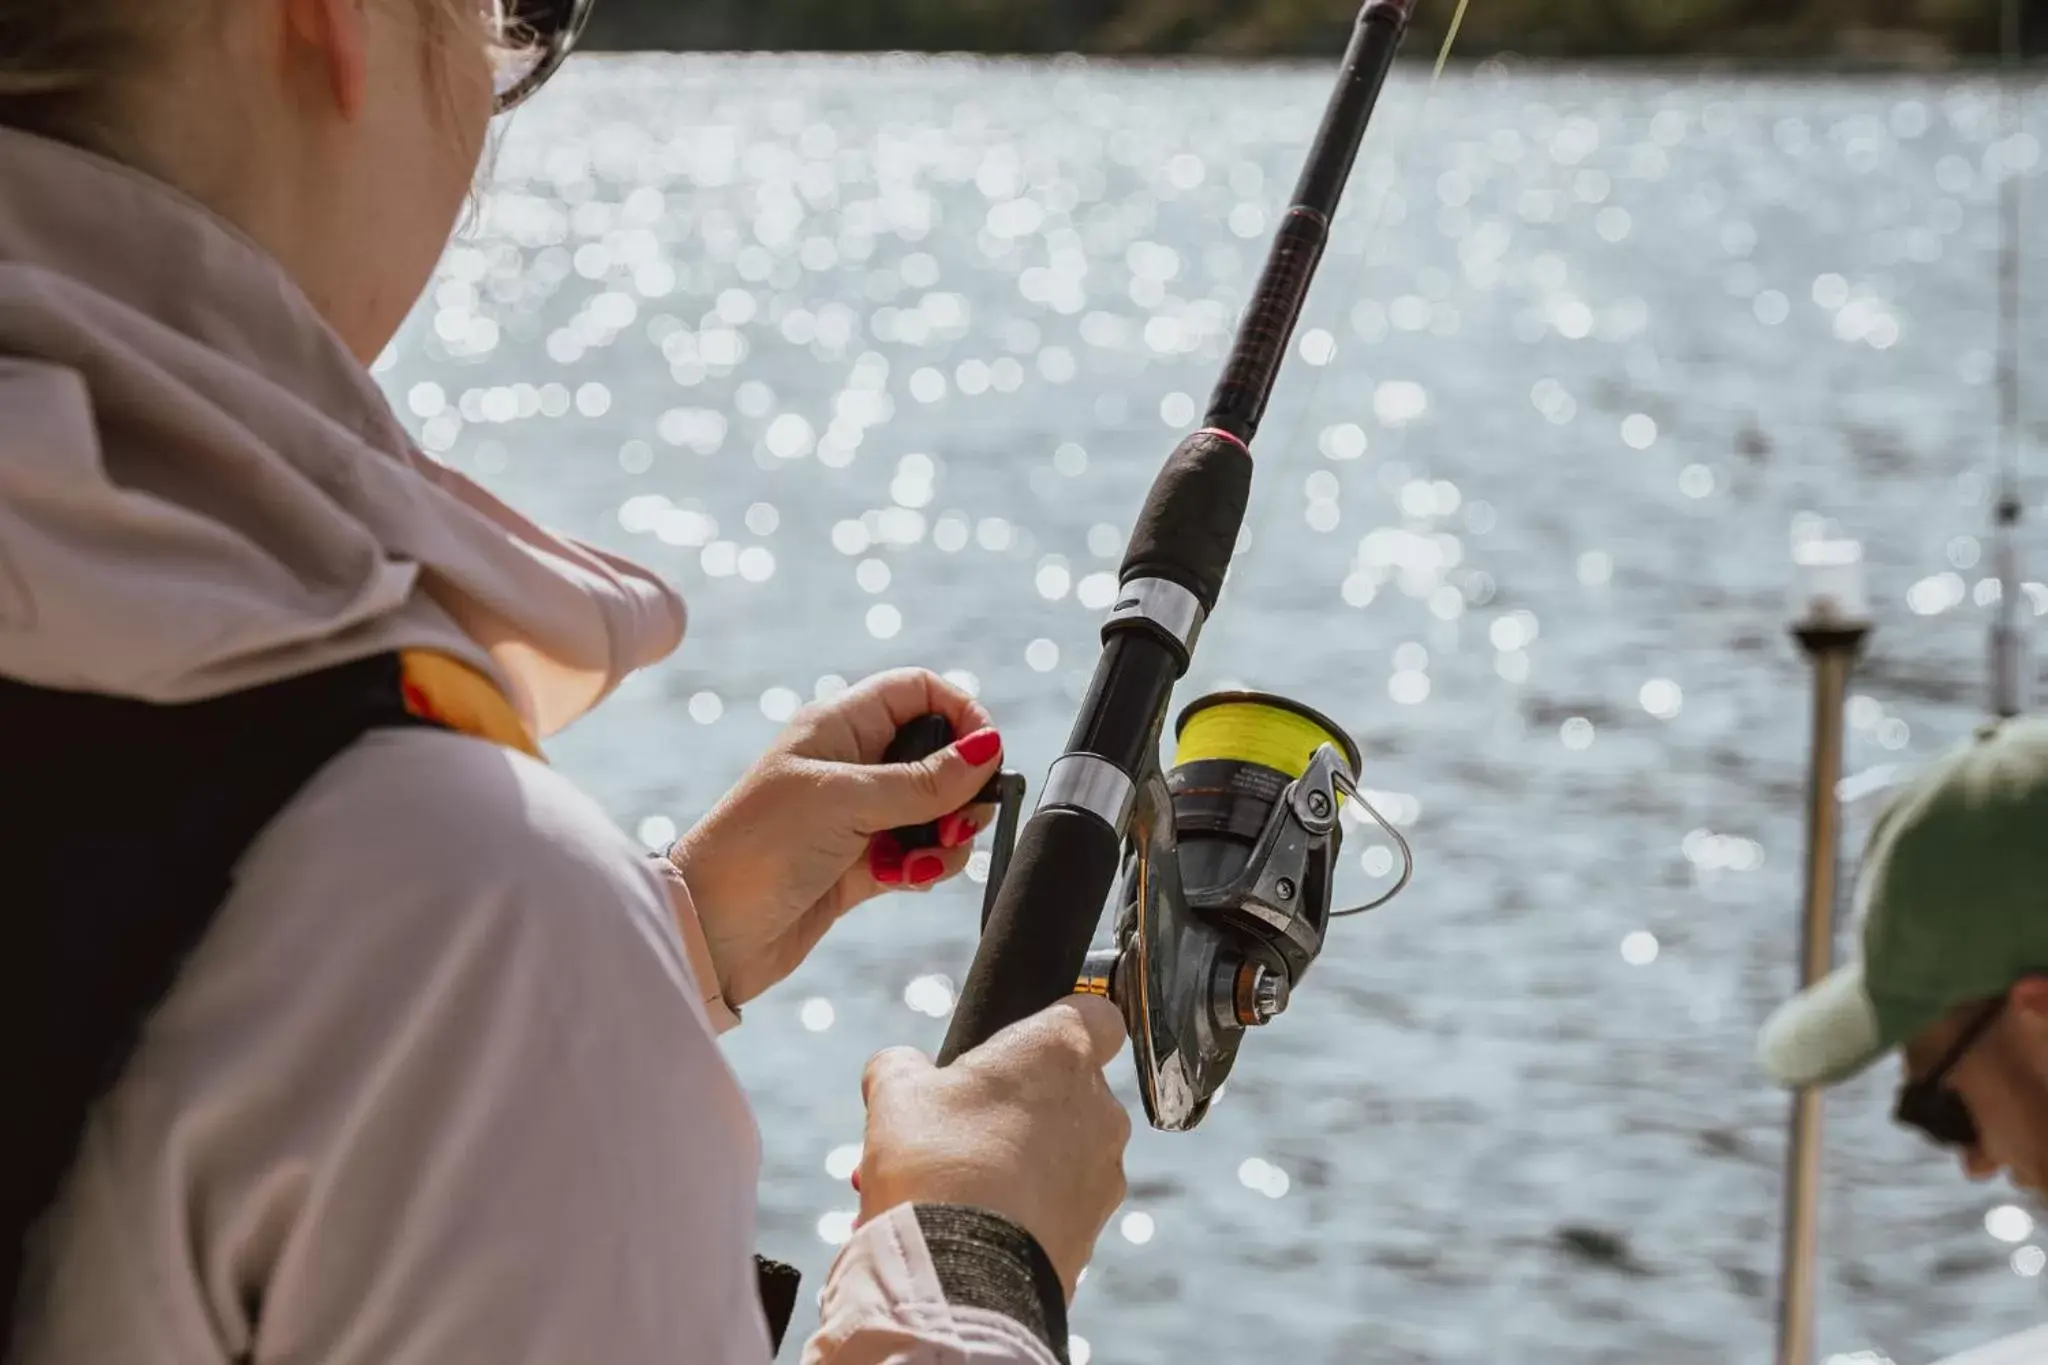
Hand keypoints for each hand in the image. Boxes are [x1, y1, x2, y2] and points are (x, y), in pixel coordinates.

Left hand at [667, 668, 1001, 1005]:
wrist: (708, 933)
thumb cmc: (759, 848)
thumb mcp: (847, 802)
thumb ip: (922, 781)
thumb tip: (988, 749)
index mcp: (839, 726)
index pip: (918, 692)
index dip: (960, 713)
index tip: (986, 755)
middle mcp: (851, 764)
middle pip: (937, 755)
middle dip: (961, 790)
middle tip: (959, 822)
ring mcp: (857, 816)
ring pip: (934, 811)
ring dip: (944, 837)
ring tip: (920, 862)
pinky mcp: (860, 864)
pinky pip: (917, 854)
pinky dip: (923, 867)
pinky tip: (902, 880)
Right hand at [855, 996, 1131, 1298]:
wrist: (960, 1277)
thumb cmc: (933, 1163)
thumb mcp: (896, 1093)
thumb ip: (903, 1065)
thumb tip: (903, 1066)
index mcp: (1061, 1054)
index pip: (1098, 1014)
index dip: (1059, 1025)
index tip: (1021, 1047)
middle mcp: (1101, 1109)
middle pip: (1070, 1090)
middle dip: (1021, 1105)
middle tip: (964, 1128)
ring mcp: (1104, 1174)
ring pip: (1064, 1153)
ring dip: (1021, 1161)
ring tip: (955, 1188)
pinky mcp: (1095, 1231)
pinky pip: (1059, 1208)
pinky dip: (1025, 1211)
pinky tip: (973, 1227)